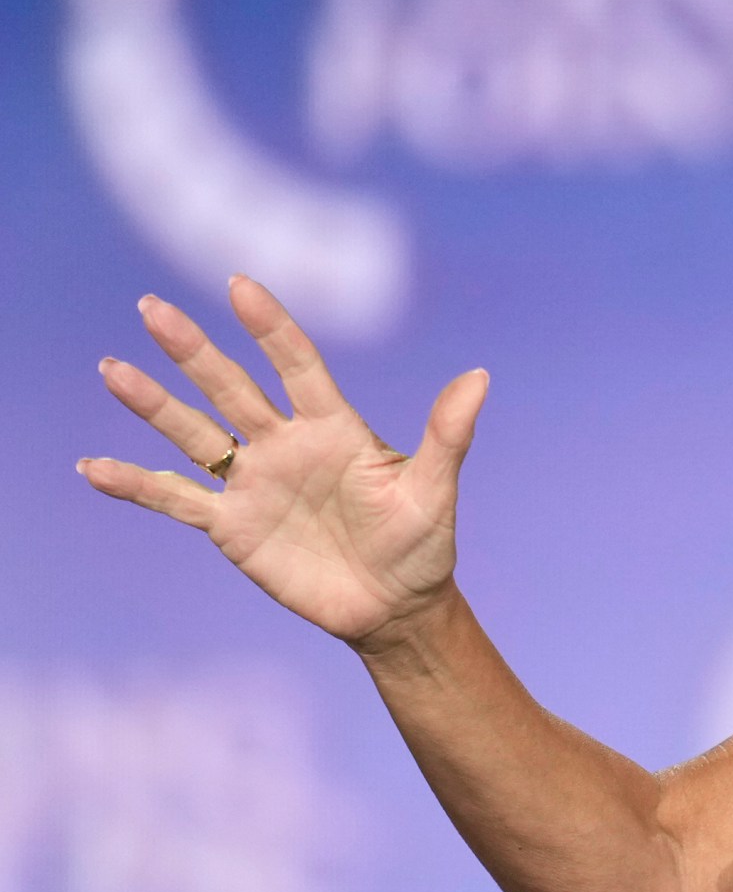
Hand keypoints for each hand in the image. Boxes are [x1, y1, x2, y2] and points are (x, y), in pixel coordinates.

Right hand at [78, 275, 488, 649]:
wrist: (396, 607)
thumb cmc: (422, 544)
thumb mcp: (434, 489)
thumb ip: (448, 434)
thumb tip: (480, 376)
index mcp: (334, 427)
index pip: (298, 365)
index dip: (271, 327)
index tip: (240, 285)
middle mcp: (285, 444)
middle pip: (232, 387)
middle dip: (193, 350)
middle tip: (151, 307)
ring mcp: (254, 482)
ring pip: (194, 433)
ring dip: (153, 404)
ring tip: (113, 369)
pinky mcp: (232, 526)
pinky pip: (176, 499)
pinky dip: (136, 484)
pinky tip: (93, 466)